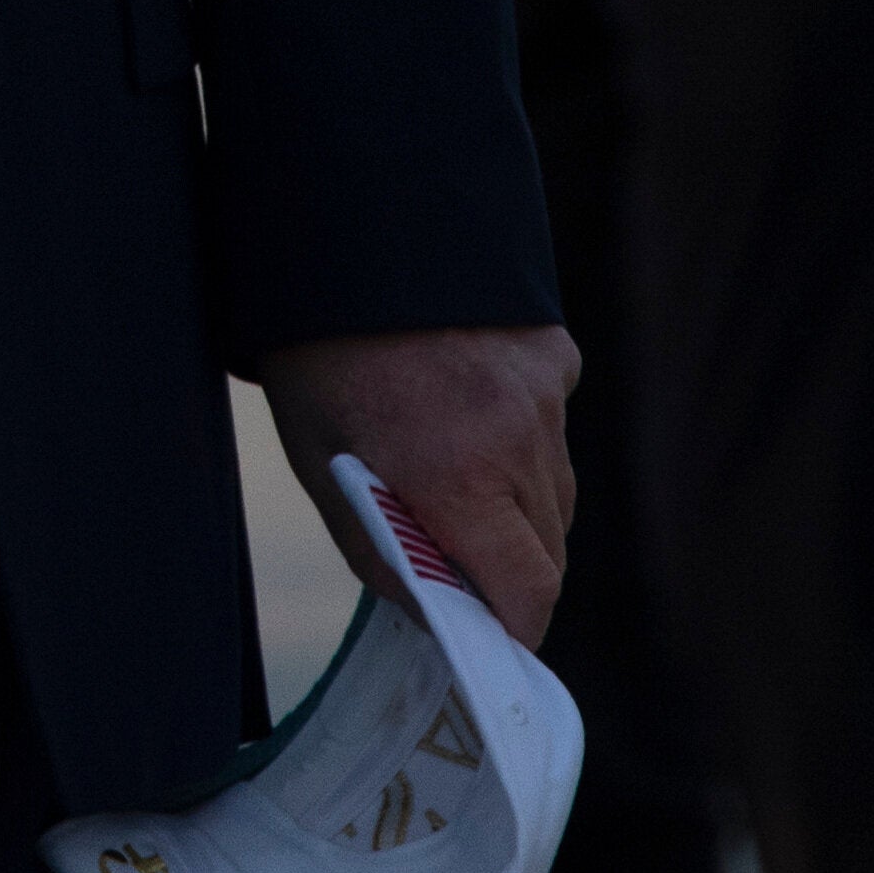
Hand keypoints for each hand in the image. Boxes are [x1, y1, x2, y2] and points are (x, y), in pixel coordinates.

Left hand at [258, 323, 582, 650]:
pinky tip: (470, 408)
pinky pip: (554, 427)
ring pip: (557, 491)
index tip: (493, 637)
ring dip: (521, 507)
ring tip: (456, 475)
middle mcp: (517, 439)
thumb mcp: (323, 468)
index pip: (529, 591)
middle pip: (550, 549)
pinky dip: (525, 437)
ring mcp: (545, 394)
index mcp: (456, 477)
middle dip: (512, 571)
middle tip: (461, 562)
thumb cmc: (317, 361)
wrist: (343, 235)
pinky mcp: (556, 354)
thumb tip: (437, 615)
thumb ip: (384, 553)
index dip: (515, 627)